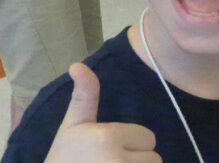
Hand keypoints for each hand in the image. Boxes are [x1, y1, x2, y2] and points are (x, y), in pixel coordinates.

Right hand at [45, 63, 159, 161]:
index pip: (148, 138)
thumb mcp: (73, 125)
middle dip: (137, 160)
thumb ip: (85, 95)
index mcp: (109, 137)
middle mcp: (119, 161)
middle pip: (154, 158)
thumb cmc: (64, 156)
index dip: (132, 143)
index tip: (110, 149)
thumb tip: (77, 64)